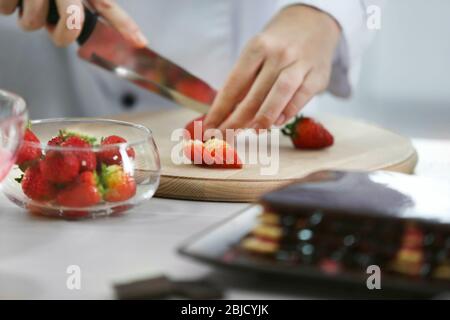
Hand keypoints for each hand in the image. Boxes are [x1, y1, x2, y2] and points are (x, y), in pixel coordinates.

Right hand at [0, 0, 146, 46]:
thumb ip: (77, 6)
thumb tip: (73, 33)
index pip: (107, 6)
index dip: (125, 25)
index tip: (140, 42)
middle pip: (71, 23)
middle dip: (62, 35)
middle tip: (57, 31)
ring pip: (33, 21)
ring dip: (28, 19)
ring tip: (28, 2)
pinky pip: (7, 9)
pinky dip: (6, 6)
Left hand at [204, 5, 340, 131]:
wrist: (313, 23)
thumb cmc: (277, 46)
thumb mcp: (257, 53)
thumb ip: (246, 81)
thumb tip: (226, 116)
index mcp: (257, 47)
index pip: (234, 84)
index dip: (220, 110)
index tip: (209, 128)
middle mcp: (278, 54)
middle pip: (254, 93)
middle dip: (237, 119)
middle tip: (224, 137)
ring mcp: (300, 64)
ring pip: (280, 93)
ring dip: (264, 116)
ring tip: (251, 132)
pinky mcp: (318, 76)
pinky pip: (301, 98)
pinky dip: (288, 112)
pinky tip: (276, 123)